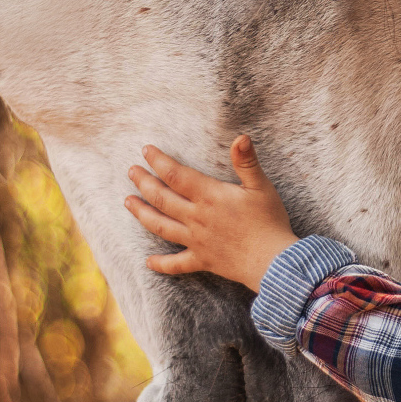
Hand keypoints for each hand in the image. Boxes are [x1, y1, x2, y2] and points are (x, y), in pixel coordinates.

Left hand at [124, 136, 297, 291]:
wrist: (272, 261)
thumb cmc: (269, 222)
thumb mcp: (261, 187)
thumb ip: (247, 162)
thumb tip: (241, 137)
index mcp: (210, 196)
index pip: (176, 175)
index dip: (159, 161)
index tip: (146, 150)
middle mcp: (197, 218)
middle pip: (162, 198)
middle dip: (144, 183)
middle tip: (131, 171)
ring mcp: (197, 240)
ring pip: (161, 226)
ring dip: (142, 213)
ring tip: (128, 202)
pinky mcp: (202, 260)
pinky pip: (176, 264)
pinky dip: (161, 264)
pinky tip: (148, 261)